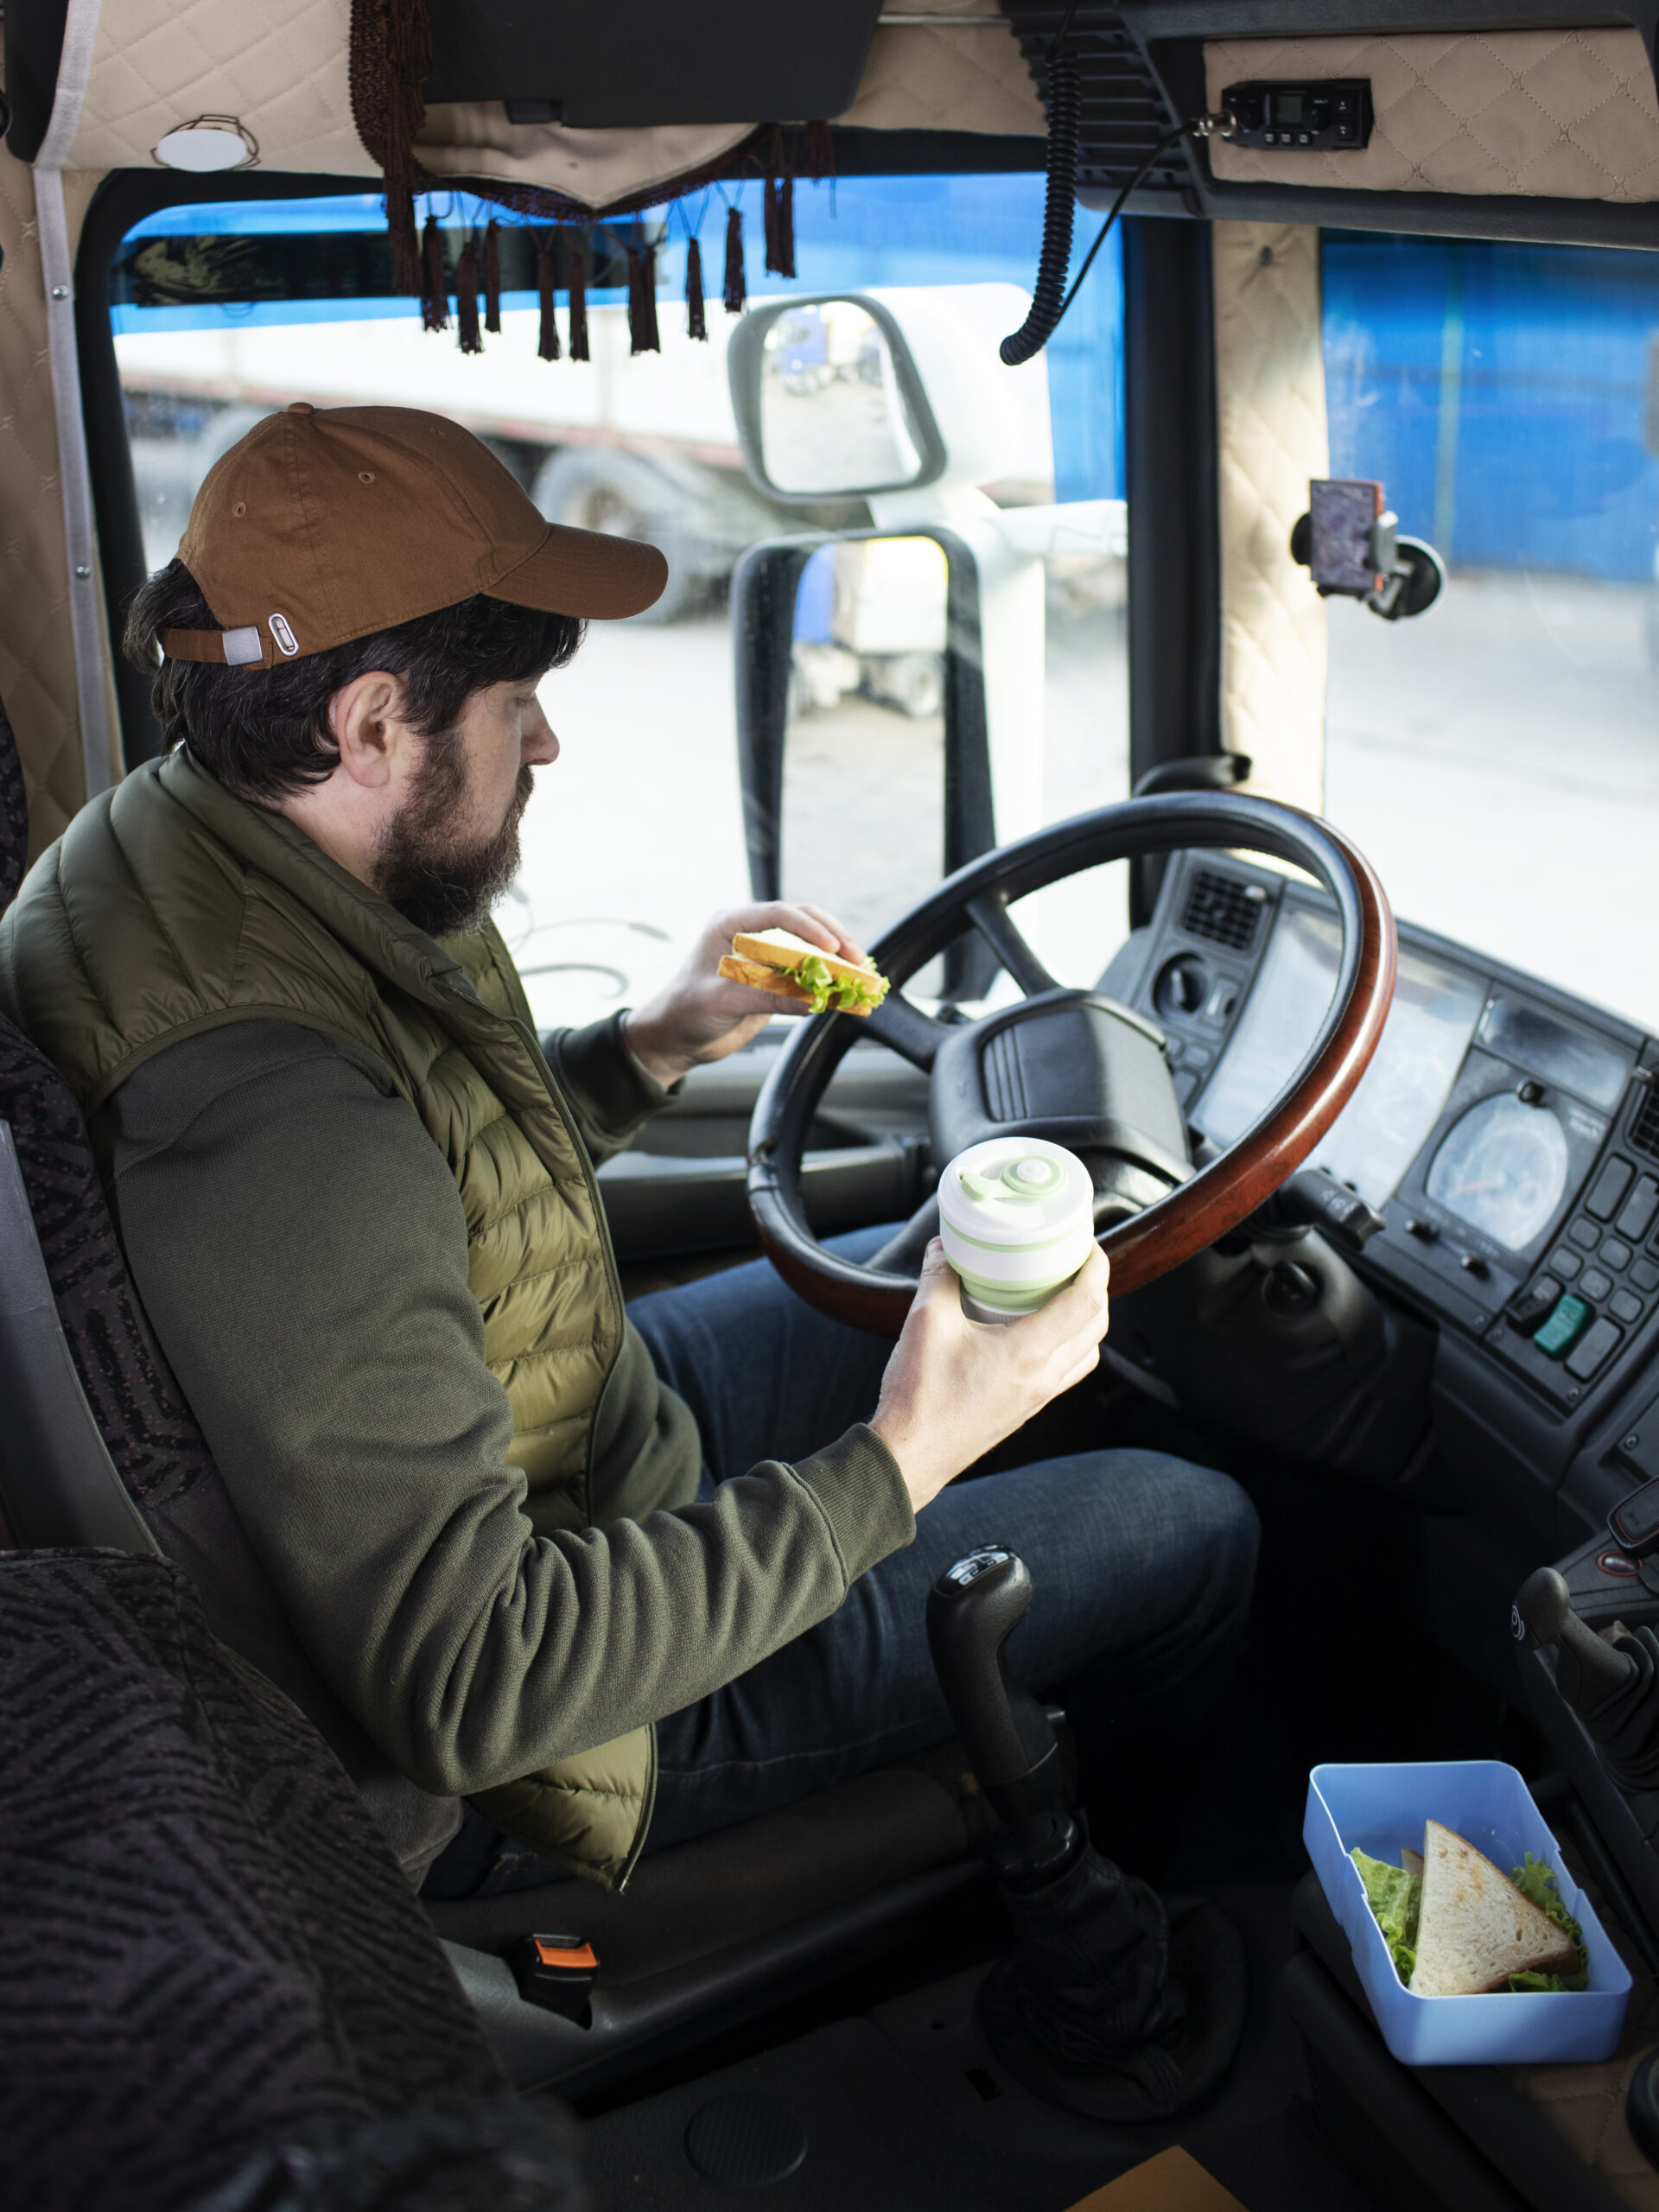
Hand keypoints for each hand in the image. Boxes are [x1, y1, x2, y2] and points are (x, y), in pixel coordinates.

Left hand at [622, 901, 870, 1086]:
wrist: (673, 1040)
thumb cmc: (684, 1011)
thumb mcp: (722, 1001)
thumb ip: (767, 996)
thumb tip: (814, 1000)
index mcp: (730, 924)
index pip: (778, 914)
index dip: (808, 928)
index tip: (832, 948)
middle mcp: (750, 935)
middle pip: (804, 926)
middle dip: (834, 942)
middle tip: (858, 960)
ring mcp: (765, 959)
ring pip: (811, 953)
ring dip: (838, 966)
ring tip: (865, 979)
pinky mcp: (775, 983)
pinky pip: (809, 981)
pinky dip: (831, 990)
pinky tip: (852, 1001)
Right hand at [870, 1242, 1110, 1514]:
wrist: (910, 1456)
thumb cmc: (920, 1396)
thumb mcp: (926, 1322)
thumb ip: (938, 1277)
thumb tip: (943, 1248)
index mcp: (1028, 1351)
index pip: (1086, 1302)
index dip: (1096, 1267)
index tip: (1089, 1245)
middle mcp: (1043, 1376)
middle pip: (1096, 1326)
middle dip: (1097, 1289)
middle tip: (1077, 1263)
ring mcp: (1037, 1396)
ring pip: (1086, 1353)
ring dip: (1086, 1321)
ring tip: (1063, 1296)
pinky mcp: (1026, 1408)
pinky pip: (1066, 1372)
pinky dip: (1068, 1346)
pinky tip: (1037, 1333)